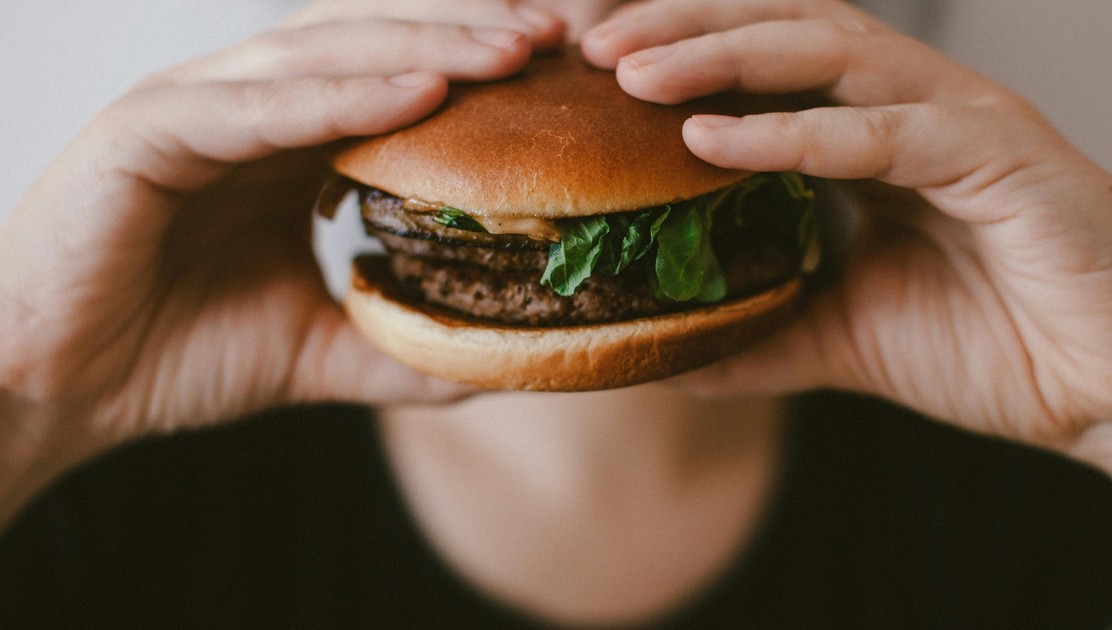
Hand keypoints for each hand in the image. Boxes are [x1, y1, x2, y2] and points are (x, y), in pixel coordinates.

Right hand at [0, 2, 564, 485]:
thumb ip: (395, 346)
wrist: (56, 389)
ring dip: (422, 46)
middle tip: (553, 38)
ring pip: (323, 58)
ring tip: (509, 49)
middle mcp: (244, 110)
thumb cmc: (171, 354)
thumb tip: (489, 362)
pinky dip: (341, 96)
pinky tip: (420, 92)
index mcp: (282, 145)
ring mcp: (193, 110)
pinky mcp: (145, 132)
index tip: (556, 74)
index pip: (390, 82)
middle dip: (465, 35)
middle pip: (371, 48)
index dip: (472, 70)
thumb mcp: (315, 350)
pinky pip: (259, 107)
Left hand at [581, 0, 1111, 451]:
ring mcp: (959, 122)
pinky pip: (885, 132)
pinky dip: (798, 132)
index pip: (764, 68)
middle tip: (592, 45)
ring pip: (829, 54)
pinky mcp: (1002, 157)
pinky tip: (715, 138)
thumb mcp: (846, 336)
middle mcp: (911, 109)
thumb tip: (671, 353)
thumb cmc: (1000, 348)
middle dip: (683, 28)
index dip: (679, 56)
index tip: (590, 74)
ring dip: (724, 54)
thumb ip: (762, 331)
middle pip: (783, 31)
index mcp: (875, 138)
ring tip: (634, 71)